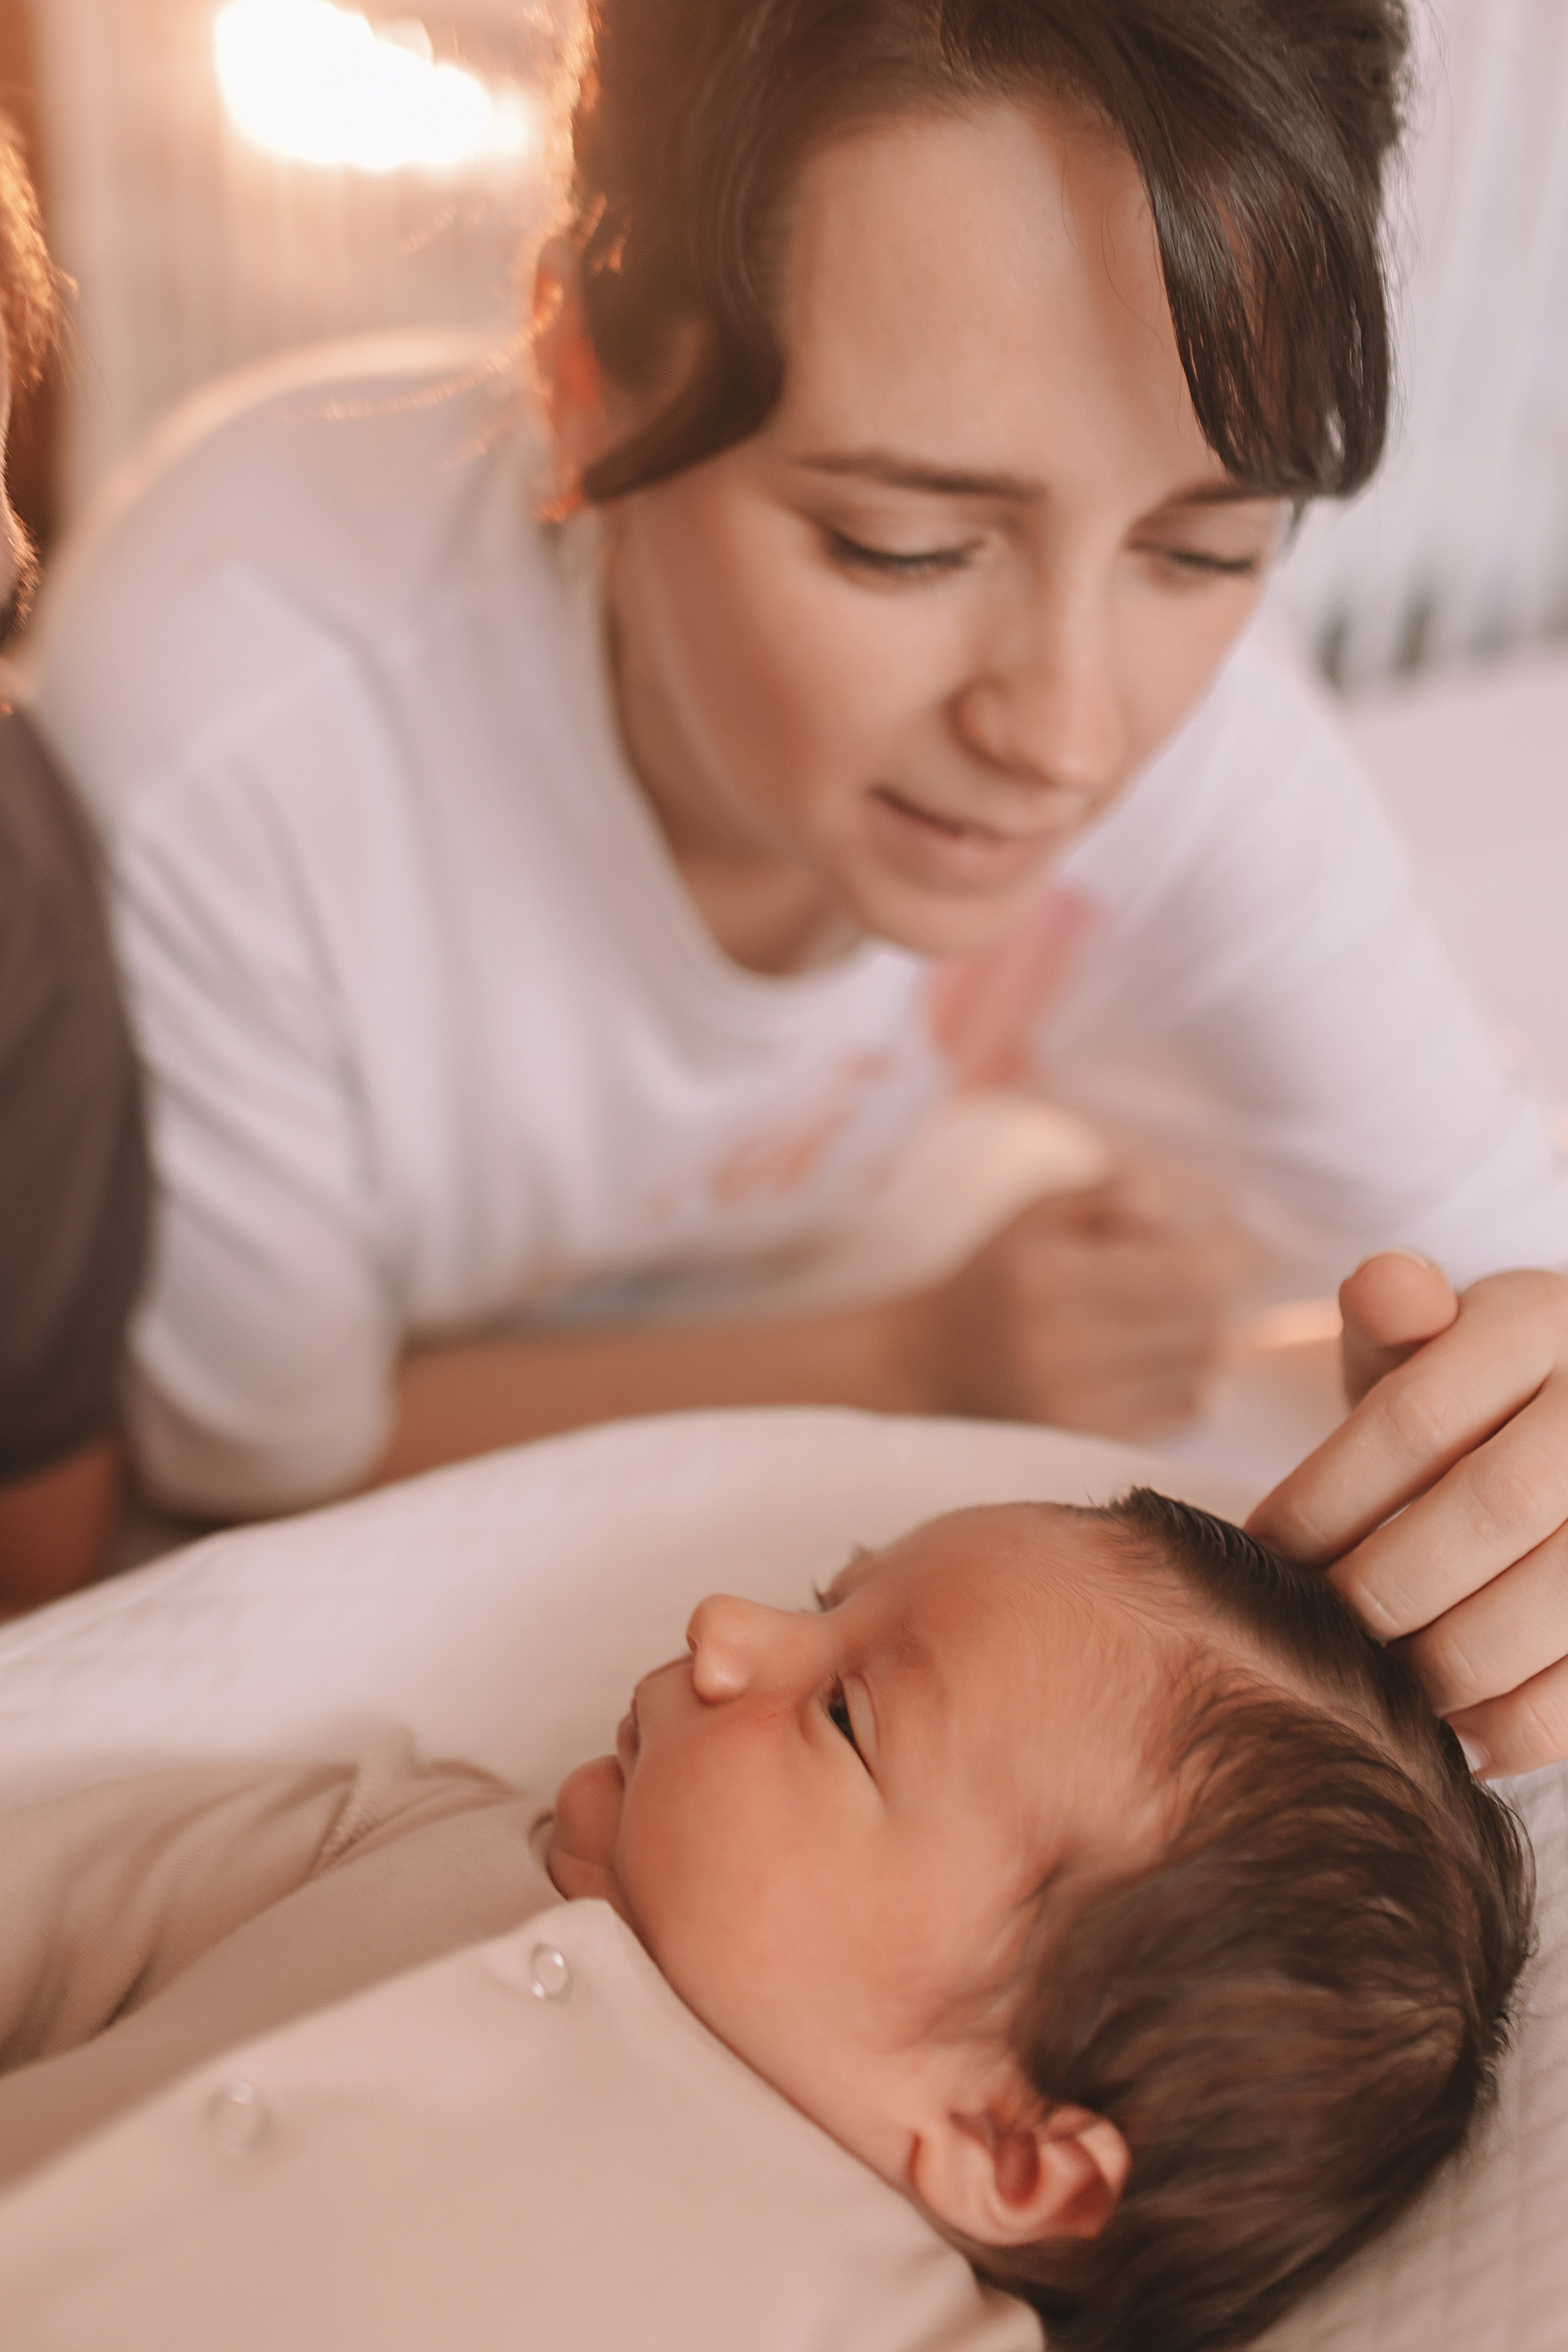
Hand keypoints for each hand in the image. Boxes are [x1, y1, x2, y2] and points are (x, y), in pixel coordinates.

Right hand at [918, 1176, 1257, 1440]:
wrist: (926, 1365)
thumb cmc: (993, 1275)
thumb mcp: (1037, 1211)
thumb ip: (1114, 1194)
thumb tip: (1192, 1214)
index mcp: (1047, 1279)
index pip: (1184, 1277)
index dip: (1226, 1259)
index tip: (1226, 1243)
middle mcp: (1060, 1349)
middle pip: (1202, 1327)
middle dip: (1220, 1297)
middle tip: (1205, 1277)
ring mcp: (1073, 1407)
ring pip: (1201, 1372)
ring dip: (1208, 1340)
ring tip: (1176, 1317)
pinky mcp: (1086, 1444)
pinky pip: (1185, 1413)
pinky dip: (1194, 1380)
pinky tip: (1161, 1358)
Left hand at [1249, 1252, 1567, 1777]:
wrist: (1557, 1418)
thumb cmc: (1460, 1384)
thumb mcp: (1419, 1332)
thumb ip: (1390, 1314)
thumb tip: (1386, 1287)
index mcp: (1537, 1319)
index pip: (1418, 1415)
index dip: (1326, 1497)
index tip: (1260, 1553)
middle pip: (1493, 1508)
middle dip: (1384, 1584)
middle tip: (1311, 1628)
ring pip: (1554, 1596)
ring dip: (1449, 1659)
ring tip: (1371, 1687)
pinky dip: (1522, 1722)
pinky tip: (1453, 1736)